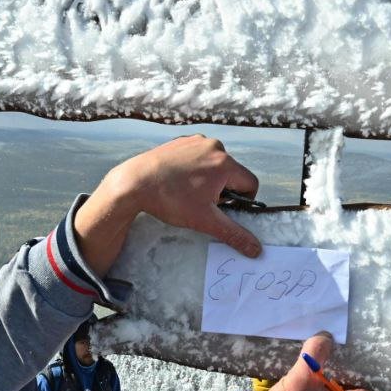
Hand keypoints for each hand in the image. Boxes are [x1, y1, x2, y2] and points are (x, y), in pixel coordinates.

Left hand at [74, 136, 261, 275]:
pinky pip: (199, 156)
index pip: (250, 184)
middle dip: (222, 190)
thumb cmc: (170, 200)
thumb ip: (234, 234)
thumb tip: (256, 249)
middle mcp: (215, 146)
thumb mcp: (205, 220)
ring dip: (209, 179)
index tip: (221, 209)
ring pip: (216, 164)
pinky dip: (194, 168)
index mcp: (225, 163)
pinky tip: (178, 180)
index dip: (241, 201)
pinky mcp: (182, 141)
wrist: (134, 182)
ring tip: (187, 191)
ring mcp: (197, 140)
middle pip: (232, 174)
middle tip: (200, 202)